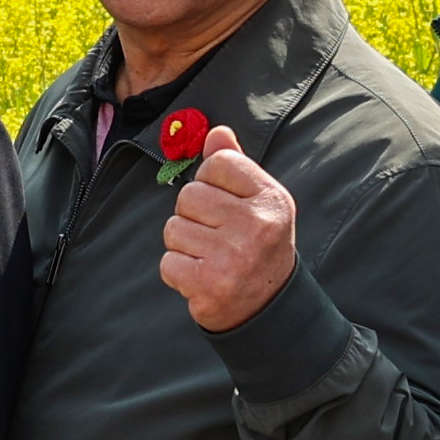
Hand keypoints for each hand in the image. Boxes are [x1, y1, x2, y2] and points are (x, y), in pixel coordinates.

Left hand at [160, 126, 297, 335]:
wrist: (267, 307)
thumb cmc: (258, 246)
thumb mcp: (259, 203)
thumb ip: (236, 165)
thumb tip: (216, 132)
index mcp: (272, 199)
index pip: (218, 163)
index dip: (211, 181)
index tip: (224, 204)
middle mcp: (256, 225)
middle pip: (189, 195)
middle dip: (194, 215)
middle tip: (216, 236)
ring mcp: (233, 256)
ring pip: (173, 228)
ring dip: (184, 244)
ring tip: (210, 256)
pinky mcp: (209, 283)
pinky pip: (167, 261)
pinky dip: (178, 271)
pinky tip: (201, 276)